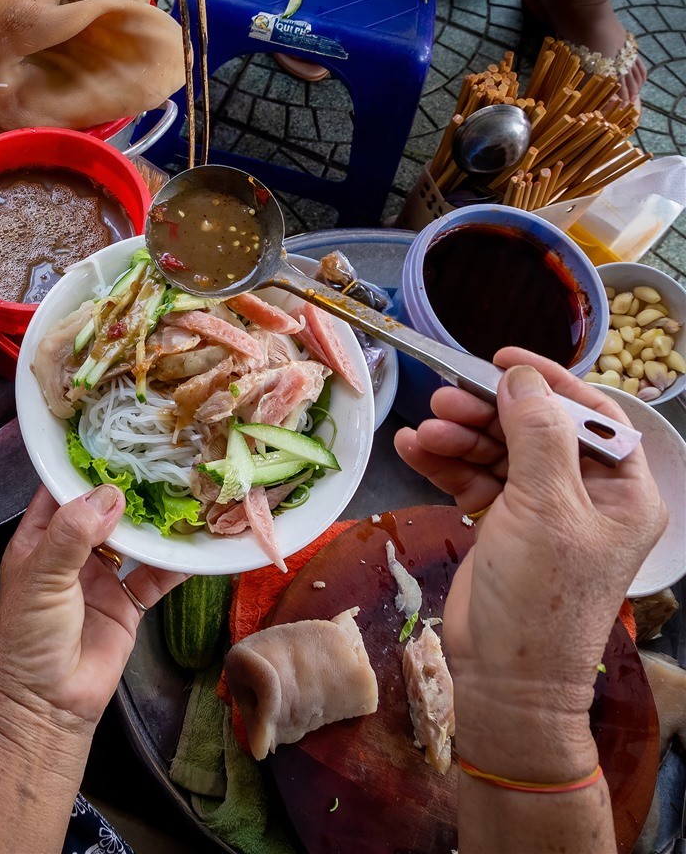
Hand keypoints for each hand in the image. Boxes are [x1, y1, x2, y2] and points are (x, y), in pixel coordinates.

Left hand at [0, 485, 187, 740]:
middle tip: (162, 460)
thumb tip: (110, 496)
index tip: (117, 440)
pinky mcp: (129, 603)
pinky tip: (196, 544)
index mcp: (41, 540)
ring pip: (134, 540)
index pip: (62, 491)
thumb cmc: (27, 639)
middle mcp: (73, 553)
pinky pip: (156, 576)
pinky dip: (176, 562)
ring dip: (156, 522)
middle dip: (130, 489)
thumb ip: (73, 534)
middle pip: (104, 511)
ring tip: (184, 493)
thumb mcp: (41, 578)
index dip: (86, 467)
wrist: (46, 707)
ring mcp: (103, 577)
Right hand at [394, 348, 666, 775]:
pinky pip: (473, 479)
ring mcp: (539, 510)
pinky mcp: (501, 523)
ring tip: (422, 431)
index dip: (548, 382)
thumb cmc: (541, 597)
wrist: (503, 677)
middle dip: (488, 413)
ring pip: (497, 451)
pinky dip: (444, 464)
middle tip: (444, 398)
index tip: (502, 358)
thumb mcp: (545, 508)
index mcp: (621, 491)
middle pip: (534, 429)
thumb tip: (522, 379)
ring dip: (458, 438)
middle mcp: (584, 494)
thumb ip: (535, 435)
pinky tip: (414, 450)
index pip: (590, 416)